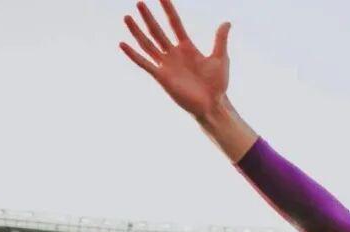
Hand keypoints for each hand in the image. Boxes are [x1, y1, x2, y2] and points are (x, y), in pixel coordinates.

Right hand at [120, 0, 231, 119]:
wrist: (213, 104)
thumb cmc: (218, 84)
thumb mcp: (220, 58)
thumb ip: (220, 40)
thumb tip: (226, 22)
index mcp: (187, 48)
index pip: (175, 24)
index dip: (168, 10)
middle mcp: (174, 54)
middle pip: (158, 31)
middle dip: (149, 17)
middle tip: (140, 2)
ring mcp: (166, 65)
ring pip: (148, 44)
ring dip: (137, 31)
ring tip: (127, 17)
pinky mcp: (161, 77)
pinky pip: (144, 63)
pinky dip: (133, 54)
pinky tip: (122, 44)